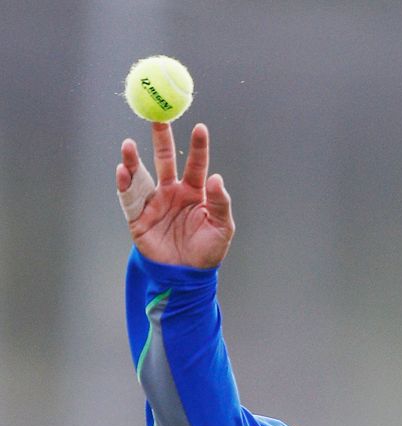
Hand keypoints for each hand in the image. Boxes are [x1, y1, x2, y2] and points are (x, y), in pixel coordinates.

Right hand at [116, 123, 234, 267]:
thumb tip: (215, 178)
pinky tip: (122, 171)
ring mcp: (155, 203)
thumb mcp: (222, 227)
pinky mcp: (139, 218)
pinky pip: (130, 199)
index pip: (196, 164)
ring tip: (129, 145)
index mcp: (195, 192)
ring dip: (133, 160)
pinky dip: (124, 185)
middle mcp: (173, 193)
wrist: (186, 275)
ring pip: (142, 176)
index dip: (198, 146)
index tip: (200, 128)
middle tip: (159, 118)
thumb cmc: (207, 250)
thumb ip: (220, 203)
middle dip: (161, 139)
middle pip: (165, 160)